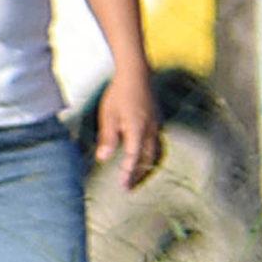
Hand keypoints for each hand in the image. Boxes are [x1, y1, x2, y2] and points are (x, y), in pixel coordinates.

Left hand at [96, 67, 162, 191]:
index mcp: (137, 130)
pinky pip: (157, 144)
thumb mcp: (108, 115)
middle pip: (149, 160)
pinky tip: (144, 157)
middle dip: (139, 175)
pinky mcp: (157, 122)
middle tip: (130, 187)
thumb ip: (108, 138)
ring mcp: (156, 126)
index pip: (134, 158)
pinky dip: (151, 155)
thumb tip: (103, 158)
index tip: (123, 186)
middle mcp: (150, 131)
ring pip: (155, 153)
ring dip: (147, 167)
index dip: (128, 173)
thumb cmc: (120, 94)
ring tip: (139, 176)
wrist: (137, 75)